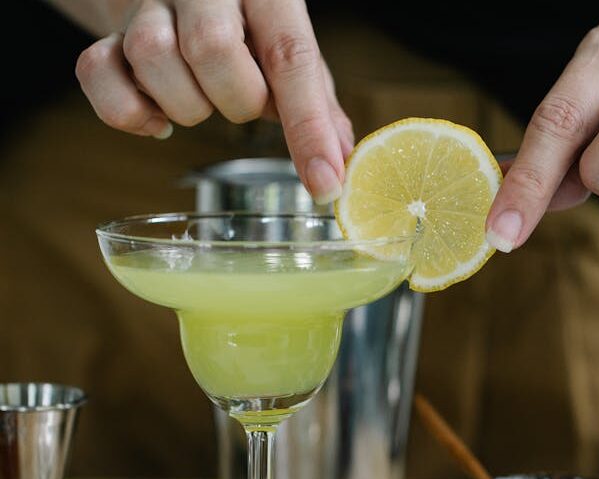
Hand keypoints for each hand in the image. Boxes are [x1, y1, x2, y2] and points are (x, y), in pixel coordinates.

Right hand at [75, 0, 352, 203]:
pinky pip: (97, 74)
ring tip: (202, 100)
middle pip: (211, 48)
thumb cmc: (246, 32)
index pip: (291, 59)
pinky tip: (156, 119)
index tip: (325, 184)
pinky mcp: (107, 33)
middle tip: (242, 103)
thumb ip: (317, 101)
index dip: (308, 128)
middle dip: (235, 101)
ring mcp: (149, 5)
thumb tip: (345, 159)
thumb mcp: (290, 54)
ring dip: (185, 105)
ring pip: (153, 57)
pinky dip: (128, 112)